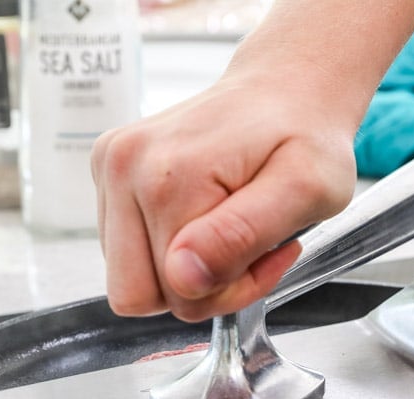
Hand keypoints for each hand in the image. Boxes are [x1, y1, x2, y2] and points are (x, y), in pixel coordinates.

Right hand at [92, 0, 413, 321]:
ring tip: (230, 232)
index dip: (230, 291)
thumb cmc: (303, 136)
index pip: (178, 294)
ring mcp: (110, 170)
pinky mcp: (107, 176)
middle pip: (138, 294)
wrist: (284, 89)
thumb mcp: (305, 189)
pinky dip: (170, 254)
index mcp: (168, 175)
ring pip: (131, 281)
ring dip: (185, 275)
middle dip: (199, 291)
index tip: (268, 253)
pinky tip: (207, 223)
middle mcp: (125, 168)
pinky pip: (127, 255)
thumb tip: (182, 277)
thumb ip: (242, 235)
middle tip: (247, 250)